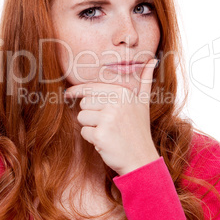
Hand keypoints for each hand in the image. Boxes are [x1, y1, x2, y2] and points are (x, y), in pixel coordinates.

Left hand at [64, 58, 159, 175]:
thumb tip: (153, 60)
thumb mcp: (144, 103)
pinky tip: (106, 141)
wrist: (142, 159)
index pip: (91, 88)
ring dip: (91, 126)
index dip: (77, 90)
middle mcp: (116, 103)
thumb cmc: (139, 130)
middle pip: (84, 102)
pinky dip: (92, 139)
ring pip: (81, 117)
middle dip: (91, 114)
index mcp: (123, 92)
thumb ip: (145, 81)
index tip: (67, 93)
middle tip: (107, 123)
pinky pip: (84, 132)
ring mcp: (109, 118)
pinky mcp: (101, 134)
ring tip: (107, 132)